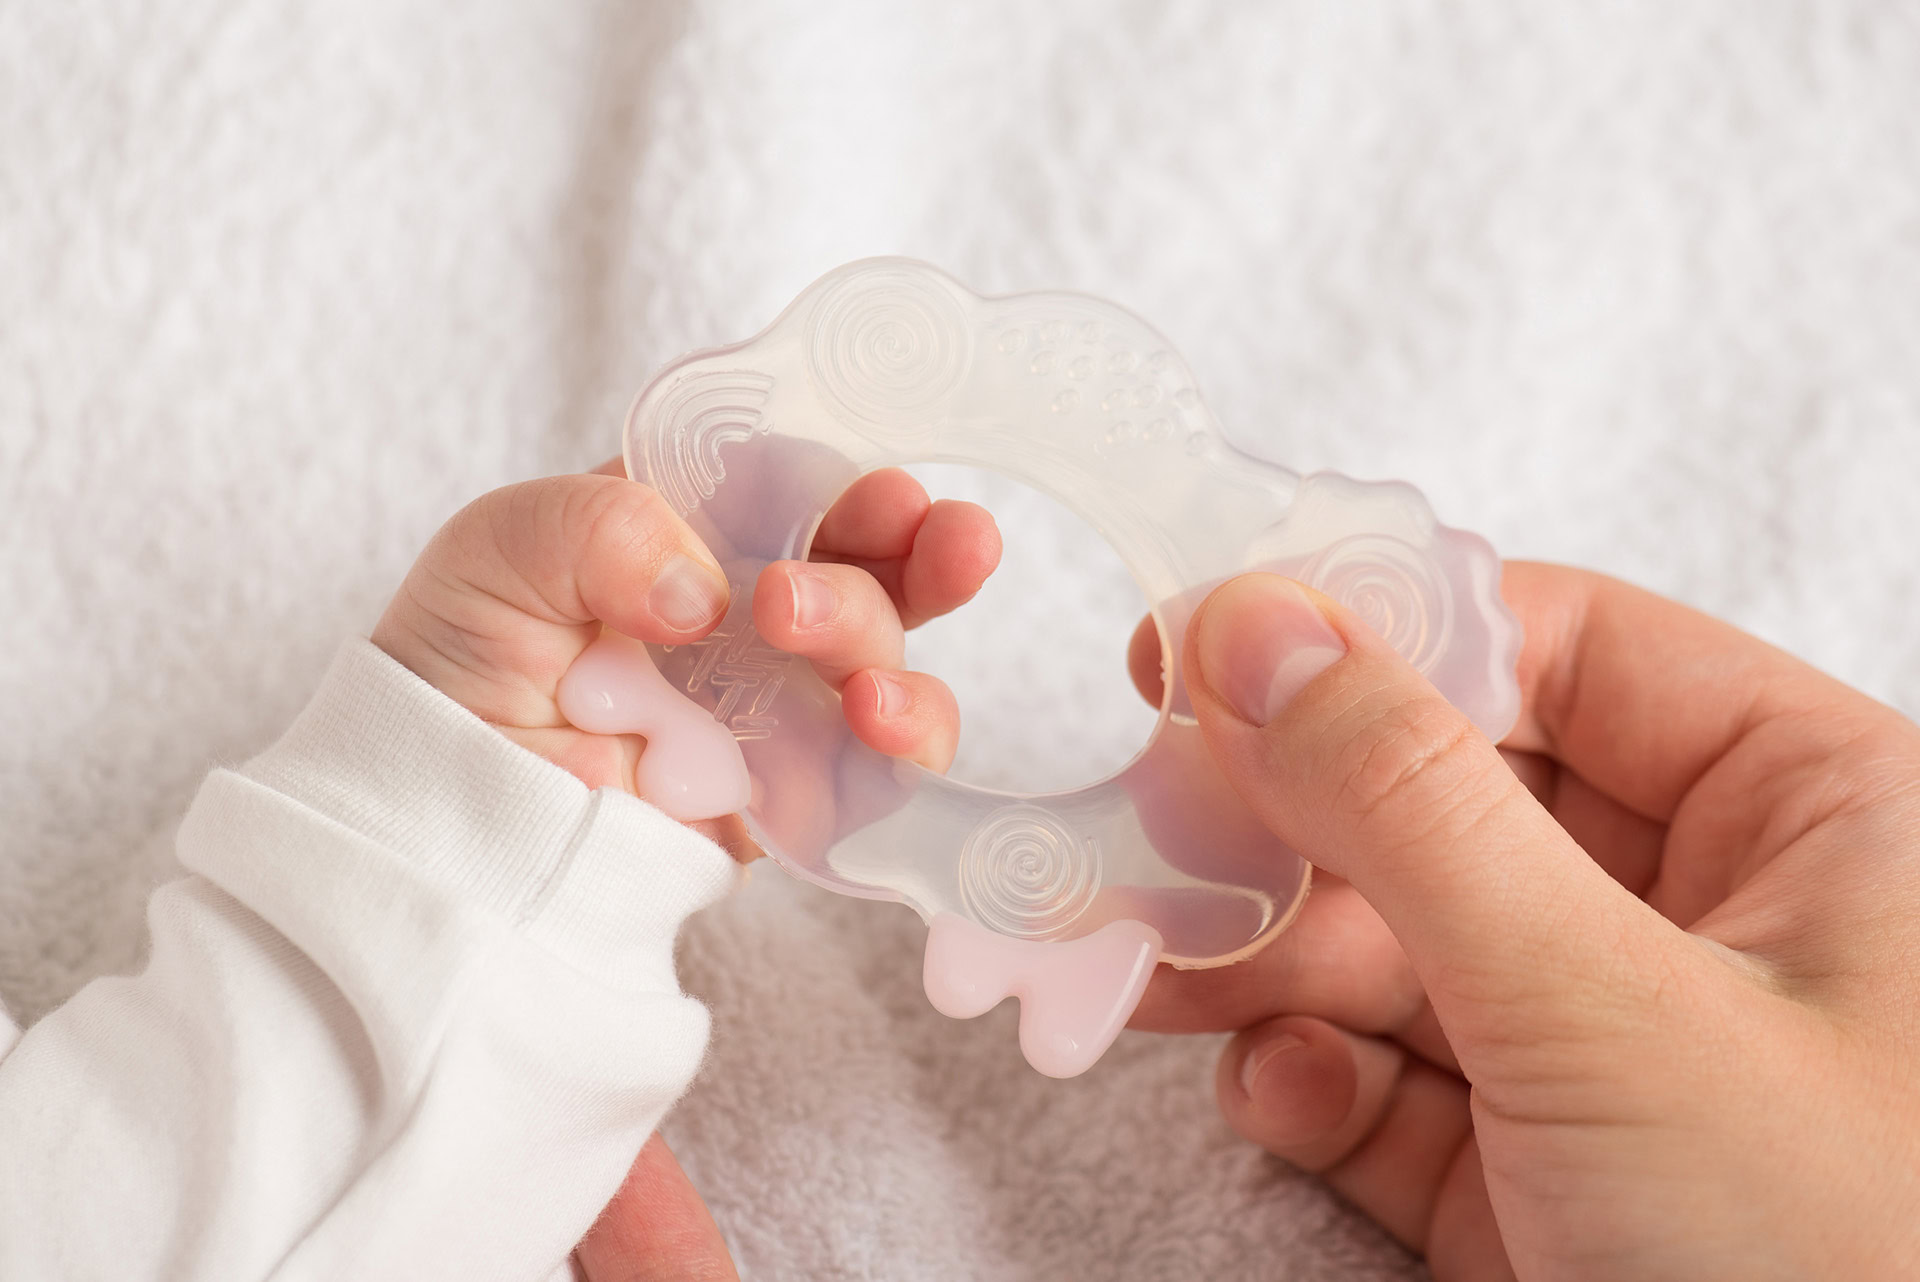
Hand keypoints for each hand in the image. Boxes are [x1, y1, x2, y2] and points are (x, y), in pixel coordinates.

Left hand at [371, 460, 999, 1280]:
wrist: (432, 826)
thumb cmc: (453, 668)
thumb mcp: (503, 550)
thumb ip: (603, 524)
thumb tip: (706, 594)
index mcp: (686, 534)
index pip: (792, 489)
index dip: (849, 484)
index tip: (885, 492)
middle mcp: (742, 614)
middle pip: (863, 571)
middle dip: (915, 557)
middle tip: (932, 546)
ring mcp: (769, 706)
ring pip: (881, 665)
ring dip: (895, 658)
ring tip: (865, 687)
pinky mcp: (783, 797)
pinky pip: (872, 771)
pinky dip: (901, 750)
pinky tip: (880, 735)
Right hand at [1132, 563, 1919, 1279]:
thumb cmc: (1836, 1265)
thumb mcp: (1606, 1010)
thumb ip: (1411, 803)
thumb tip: (1254, 623)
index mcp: (1816, 815)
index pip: (1563, 651)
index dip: (1376, 636)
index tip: (1200, 647)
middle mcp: (1726, 919)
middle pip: (1458, 804)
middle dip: (1293, 830)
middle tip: (1144, 831)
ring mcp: (1633, 1060)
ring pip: (1413, 950)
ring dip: (1273, 959)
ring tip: (1154, 967)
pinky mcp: (1560, 1185)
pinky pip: (1413, 1089)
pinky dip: (1324, 1087)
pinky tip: (1273, 1096)